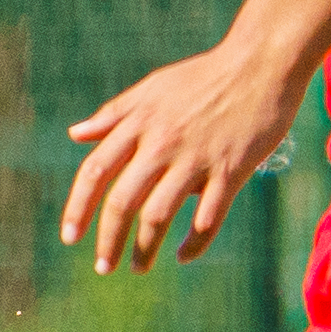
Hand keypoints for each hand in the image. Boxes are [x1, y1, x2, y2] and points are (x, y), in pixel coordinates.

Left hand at [62, 38, 308, 273]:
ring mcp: (196, 158)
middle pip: (122, 201)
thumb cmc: (203, 76)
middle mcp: (161, 144)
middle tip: (102, 268)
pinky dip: (194, 243)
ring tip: (137, 268)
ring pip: (159, 215)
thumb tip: (75, 134)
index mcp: (138, 125)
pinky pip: (208, 217)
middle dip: (108, 240)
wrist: (260, 63)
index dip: (78, 208)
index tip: (69, 237)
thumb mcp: (151, 89)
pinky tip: (183, 257)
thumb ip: (113, 115)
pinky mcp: (232, 169)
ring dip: (145, 249)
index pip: (95, 173)